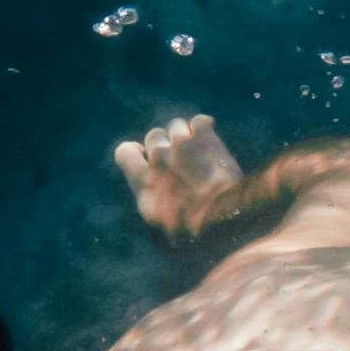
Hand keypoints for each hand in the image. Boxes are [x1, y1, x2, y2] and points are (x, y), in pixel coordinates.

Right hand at [115, 112, 246, 241]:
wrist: (224, 218)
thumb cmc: (194, 229)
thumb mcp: (160, 219)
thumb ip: (150, 195)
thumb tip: (150, 182)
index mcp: (142, 182)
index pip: (125, 152)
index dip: (137, 151)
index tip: (147, 157)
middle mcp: (157, 160)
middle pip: (154, 136)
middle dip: (165, 144)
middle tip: (182, 160)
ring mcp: (180, 145)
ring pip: (176, 125)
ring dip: (186, 136)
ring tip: (199, 153)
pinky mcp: (203, 137)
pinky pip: (200, 121)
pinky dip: (205, 128)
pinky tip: (210, 139)